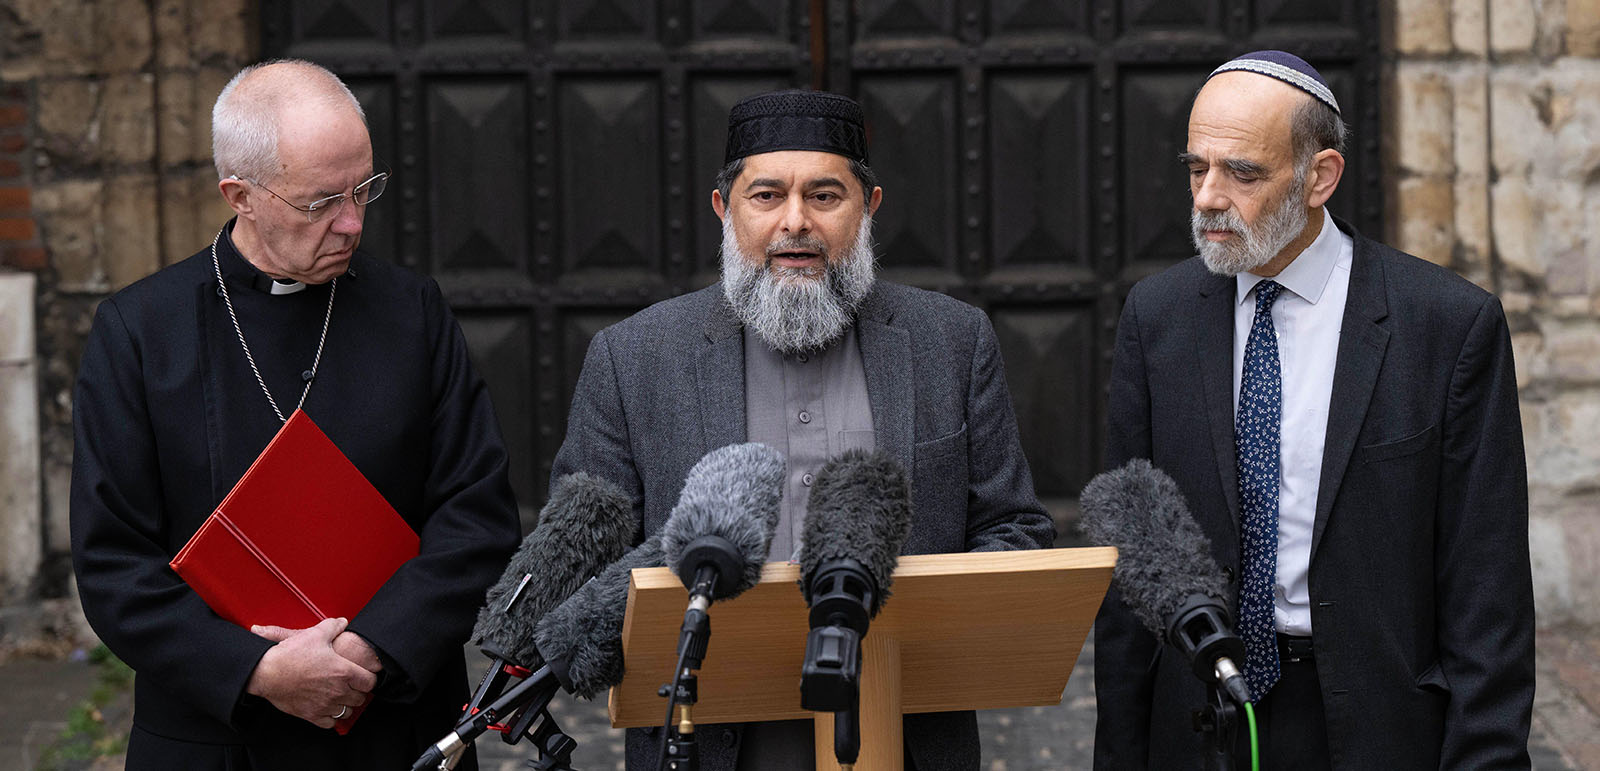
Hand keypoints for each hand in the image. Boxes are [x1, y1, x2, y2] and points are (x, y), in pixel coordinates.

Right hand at [246, 617, 375, 728]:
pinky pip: (330, 723)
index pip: (370, 682)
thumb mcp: (315, 633)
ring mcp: (325, 705)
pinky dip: (331, 717)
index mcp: (344, 672)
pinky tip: (327, 707)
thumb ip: (333, 626)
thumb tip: (342, 622)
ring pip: (347, 711)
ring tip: (339, 696)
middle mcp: (338, 691)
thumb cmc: (291, 654)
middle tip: (351, 685)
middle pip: (361, 698)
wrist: (266, 672)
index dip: (369, 678)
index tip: (364, 676)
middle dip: (358, 691)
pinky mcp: (311, 715)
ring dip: (345, 704)